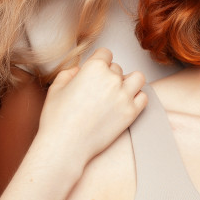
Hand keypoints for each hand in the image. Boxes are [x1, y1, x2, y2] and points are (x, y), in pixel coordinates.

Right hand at [36, 49, 146, 167]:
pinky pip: (143, 97)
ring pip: (137, 78)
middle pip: (118, 68)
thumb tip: (79, 70)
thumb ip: (69, 72)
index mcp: (94, 68)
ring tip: (117, 92)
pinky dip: (136, 98)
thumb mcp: (56, 88)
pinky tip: (124, 104)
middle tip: (99, 90)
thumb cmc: (57, 120)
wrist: (65, 146)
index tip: (94, 71)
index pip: (105, 53)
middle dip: (109, 76)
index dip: (98, 62)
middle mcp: (112, 79)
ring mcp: (124, 96)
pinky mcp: (131, 113)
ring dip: (129, 82)